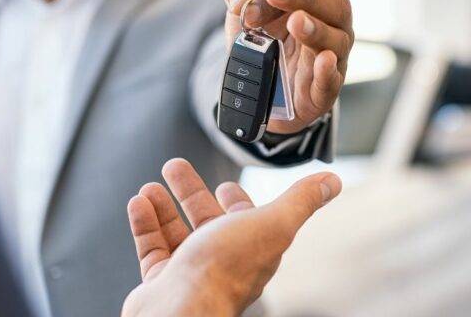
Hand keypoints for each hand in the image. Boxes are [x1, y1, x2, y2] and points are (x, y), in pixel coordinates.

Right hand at [121, 158, 341, 316]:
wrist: (181, 310)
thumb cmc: (224, 271)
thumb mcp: (273, 223)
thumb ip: (300, 201)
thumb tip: (331, 182)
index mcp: (252, 247)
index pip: (246, 220)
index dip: (237, 201)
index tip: (225, 184)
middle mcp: (222, 260)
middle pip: (206, 220)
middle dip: (191, 192)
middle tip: (175, 168)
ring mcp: (191, 273)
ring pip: (176, 233)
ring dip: (165, 206)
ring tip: (151, 185)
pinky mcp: (162, 282)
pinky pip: (152, 249)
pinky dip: (145, 225)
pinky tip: (139, 204)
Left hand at [220, 0, 353, 133]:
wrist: (260, 90)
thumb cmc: (263, 42)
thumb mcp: (244, 11)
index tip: (254, 2)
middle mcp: (333, 26)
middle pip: (337, 5)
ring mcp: (334, 59)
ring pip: (337, 42)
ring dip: (316, 30)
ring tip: (296, 22)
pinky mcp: (324, 92)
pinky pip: (332, 81)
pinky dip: (328, 71)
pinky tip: (323, 60)